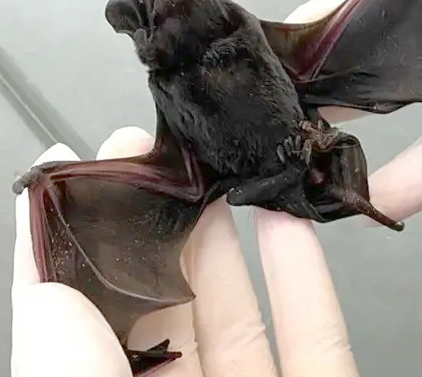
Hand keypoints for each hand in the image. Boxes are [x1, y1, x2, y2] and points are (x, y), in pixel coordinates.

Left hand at [12, 127, 358, 376]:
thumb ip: (54, 332)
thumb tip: (41, 237)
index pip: (91, 307)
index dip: (95, 230)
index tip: (101, 163)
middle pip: (169, 297)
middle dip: (167, 218)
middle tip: (168, 152)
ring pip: (242, 311)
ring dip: (235, 236)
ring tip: (226, 175)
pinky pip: (316, 332)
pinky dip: (306, 275)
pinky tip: (293, 222)